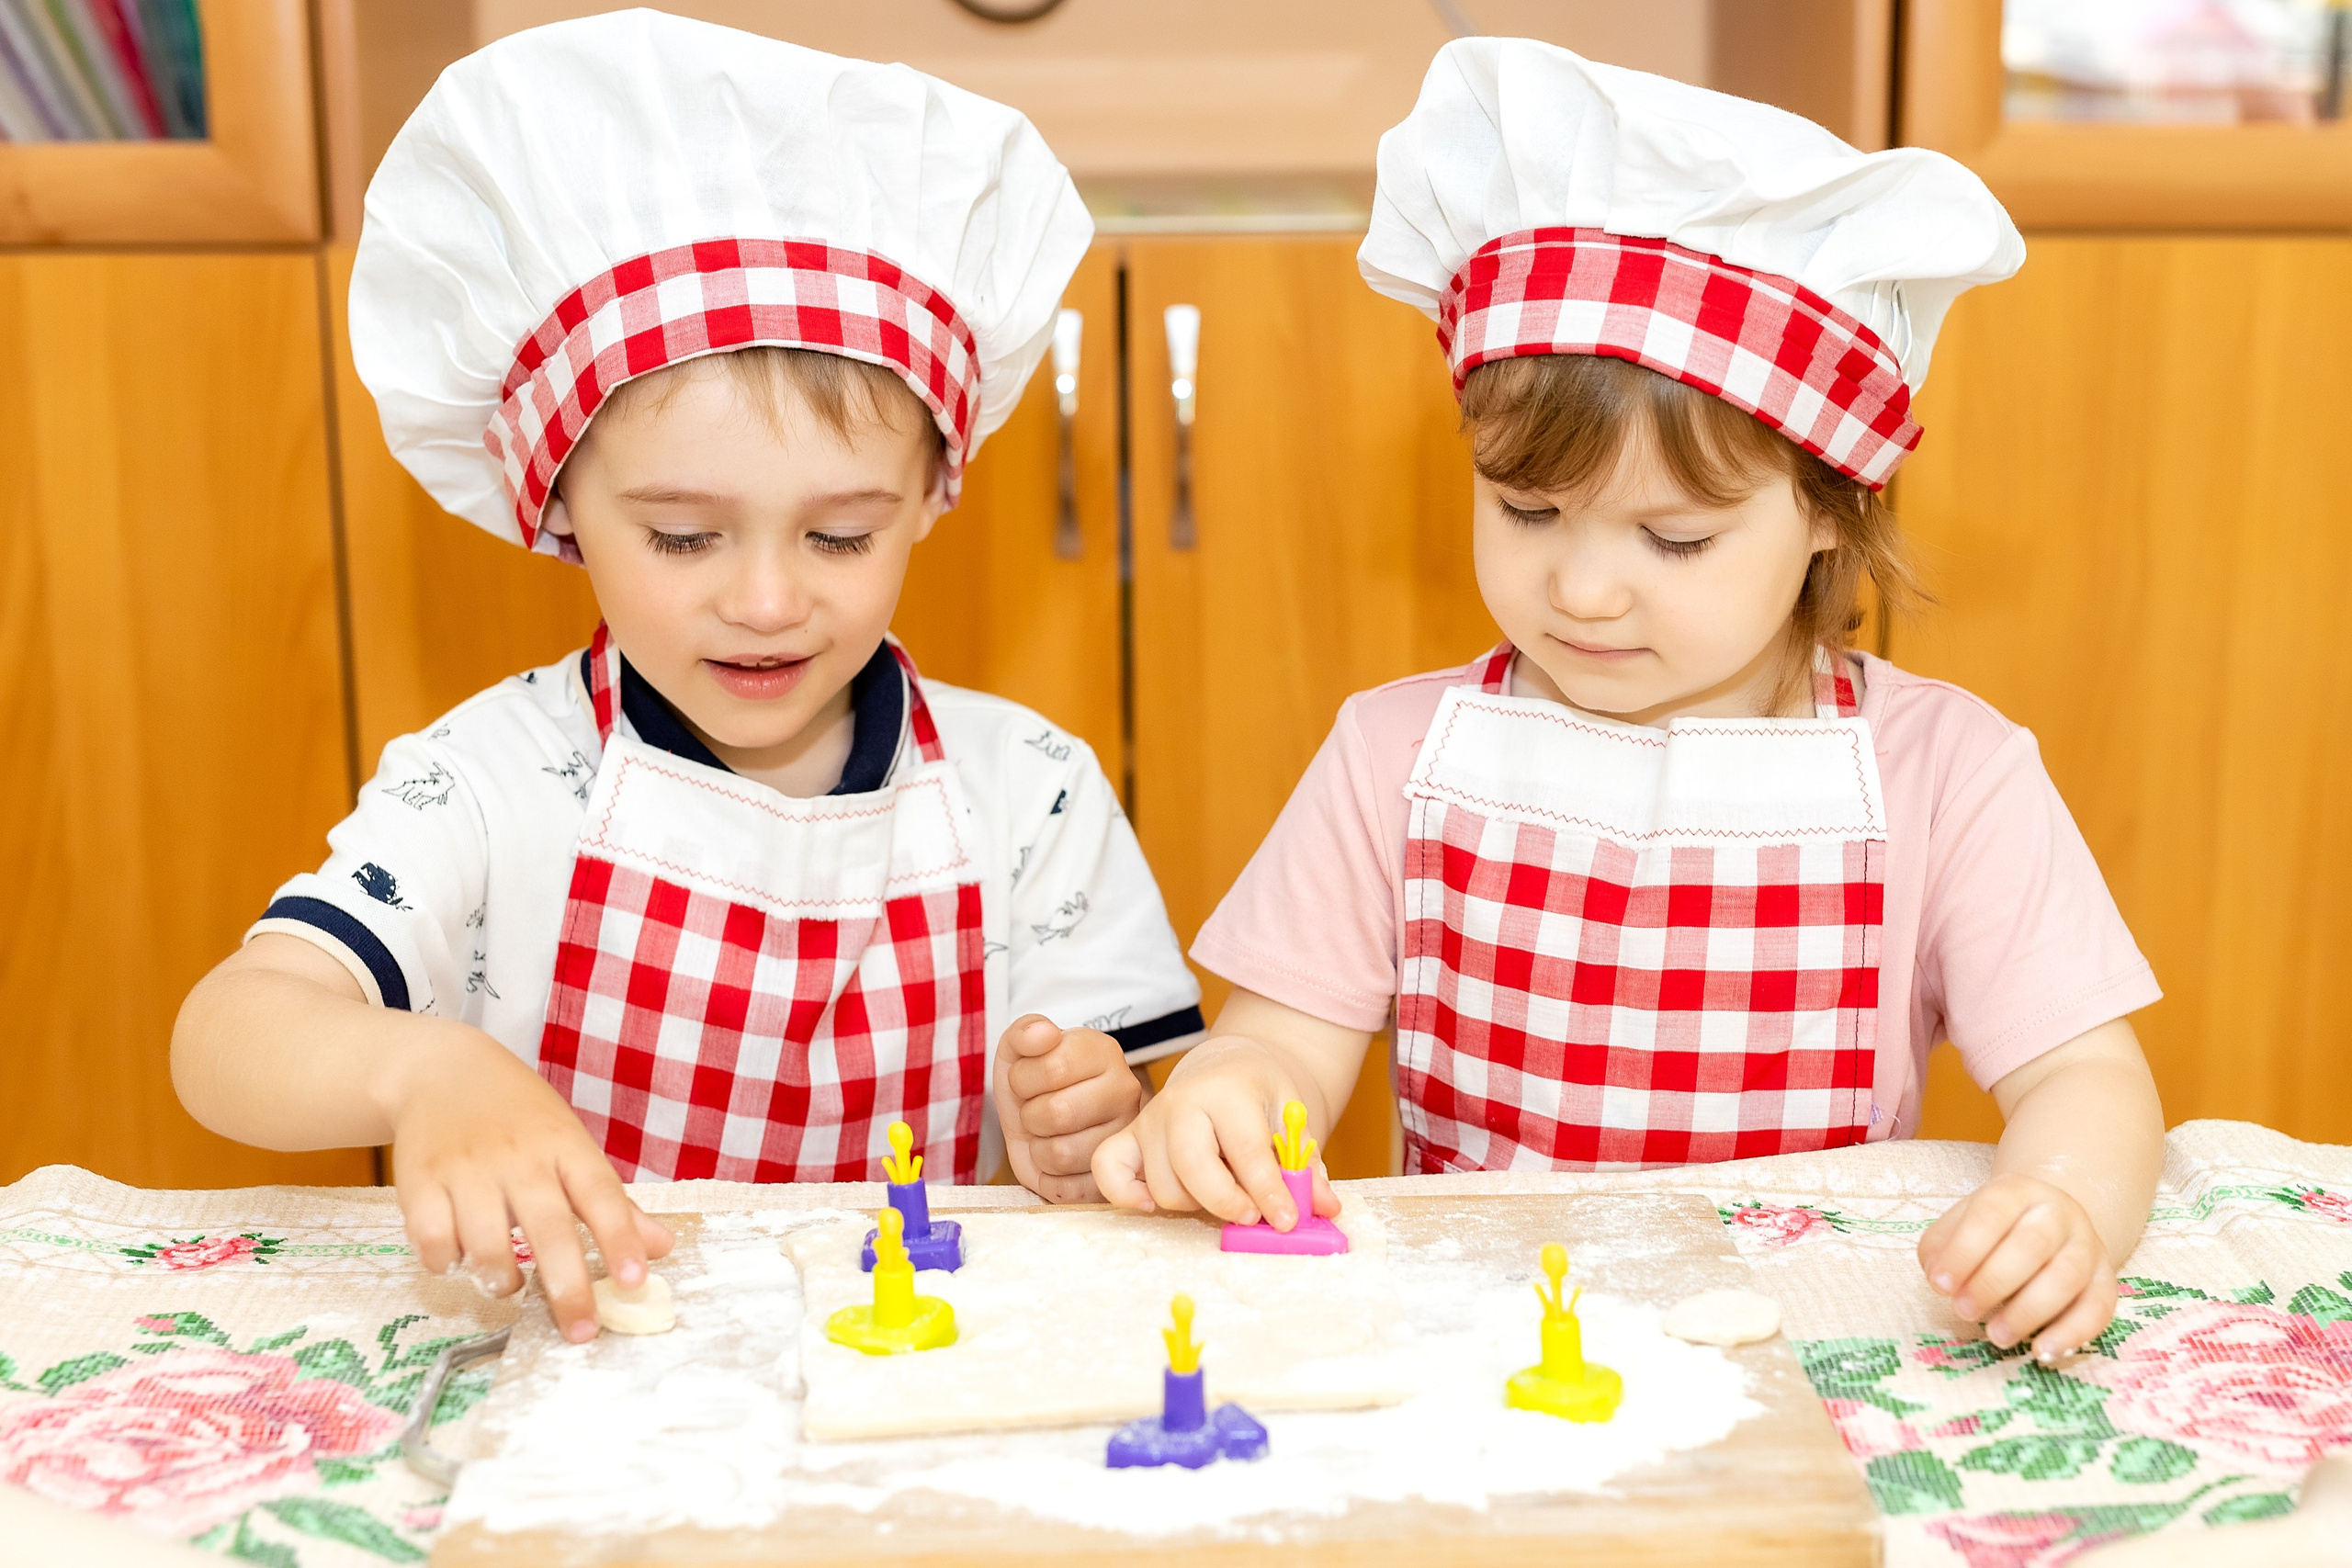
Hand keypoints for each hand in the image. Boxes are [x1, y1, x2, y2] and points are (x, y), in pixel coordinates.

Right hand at [379, 1022, 672, 1343]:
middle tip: (581, 1330)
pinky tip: (458, 1257)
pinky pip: (433, 1241)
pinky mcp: (419, 1182)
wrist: (442, 1072)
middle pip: (548, 1229)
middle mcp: (519, 1158)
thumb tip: (662, 1249)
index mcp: (565, 1147)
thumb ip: (615, 1204)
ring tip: (508, 1283)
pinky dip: (447, 1262)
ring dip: (501, 1279)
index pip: (602, 1195)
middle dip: (568, 1287)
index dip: (620, 1240)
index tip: (635, 1282)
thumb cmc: (520, 1118)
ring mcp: (467, 1169)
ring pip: (486, 1244)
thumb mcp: (573, 1147)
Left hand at [993, 1014, 1143, 1202]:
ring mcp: (1125, 1137)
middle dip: (1030, 1116)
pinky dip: (1049, 1179)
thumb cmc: (1032, 1084)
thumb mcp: (1018, 1050)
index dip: (1022, 1079)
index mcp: (1103, 1052)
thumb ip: (1025, 1032)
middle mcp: (1125, 1091)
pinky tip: (1056, 1163)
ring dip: (1038, 1149)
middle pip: (1057, 1114)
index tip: (1027, 1079)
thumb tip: (1044, 1034)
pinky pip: (1070, 1189)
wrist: (1040, 1123)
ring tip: (1048, 1135)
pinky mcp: (1117, 1176)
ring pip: (1061, 1154)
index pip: (1052, 1068)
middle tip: (1036, 1111)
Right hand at [1090, 1035, 1337, 1229]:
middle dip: (1226, 1202)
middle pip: (1192, 1167)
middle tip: (1253, 1216)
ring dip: (1196, 1204)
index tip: (1287, 1220)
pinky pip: (1109, 1170)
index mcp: (1228, 1092)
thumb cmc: (1262, 1098)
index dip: (1268, 1191)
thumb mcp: (1293, 1120)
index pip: (1245, 1149)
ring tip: (1222, 1193)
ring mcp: (1150, 1121)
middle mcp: (1181, 1103)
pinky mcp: (1128, 1137)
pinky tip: (1153, 1205)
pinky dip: (1125, 1194)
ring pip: (1162, 1185)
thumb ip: (1307, 1166)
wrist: (1229, 1069)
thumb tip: (1325, 1208)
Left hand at [1918, 1173, 2116, 1361]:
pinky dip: (2072, 1333)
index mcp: (2016, 1193)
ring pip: (2067, 1277)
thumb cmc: (1995, 1227)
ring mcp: (2087, 1246)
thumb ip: (1942, 1246)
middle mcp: (2058, 1214)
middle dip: (1993, 1283)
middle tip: (1964, 1311)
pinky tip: (2042, 1352)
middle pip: (2032, 1244)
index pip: (1990, 1214)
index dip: (1963, 1251)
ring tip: (1996, 1336)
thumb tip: (1939, 1277)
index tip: (1940, 1285)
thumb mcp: (1962, 1222)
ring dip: (2028, 1312)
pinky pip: (2098, 1308)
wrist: (2053, 1219)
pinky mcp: (2106, 1280)